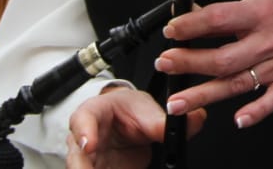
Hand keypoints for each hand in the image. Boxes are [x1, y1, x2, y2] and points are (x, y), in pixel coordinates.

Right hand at [66, 86, 203, 168]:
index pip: (82, 119)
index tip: (92, 145)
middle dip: (82, 167)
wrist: (126, 122)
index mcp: (93, 113)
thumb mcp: (147, 111)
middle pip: (76, 156)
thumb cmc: (130, 111)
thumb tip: (196, 118)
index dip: (84, 133)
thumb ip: (166, 120)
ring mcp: (86, 160)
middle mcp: (84, 139)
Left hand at [154, 0, 272, 127]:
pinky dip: (257, 111)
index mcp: (260, 13)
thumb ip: (229, 11)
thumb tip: (196, 19)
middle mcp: (269, 40)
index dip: (190, 26)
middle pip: (222, 58)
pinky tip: (239, 120)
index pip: (217, 20)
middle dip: (188, 63)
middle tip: (165, 65)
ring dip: (205, 94)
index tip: (171, 31)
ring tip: (178, 103)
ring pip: (238, 83)